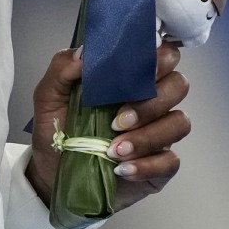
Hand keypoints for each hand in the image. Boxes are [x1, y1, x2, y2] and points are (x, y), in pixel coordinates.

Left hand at [26, 43, 190, 211]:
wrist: (53, 175)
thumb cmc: (57, 131)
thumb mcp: (48, 97)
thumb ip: (61, 68)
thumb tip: (84, 52)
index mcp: (129, 78)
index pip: (162, 54)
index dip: (158, 57)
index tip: (136, 70)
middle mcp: (151, 101)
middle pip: (179, 84)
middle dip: (152, 101)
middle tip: (117, 120)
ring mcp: (160, 133)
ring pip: (179, 122)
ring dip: (147, 136)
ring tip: (112, 150)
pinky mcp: (161, 166)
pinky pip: (171, 161)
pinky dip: (146, 165)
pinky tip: (121, 168)